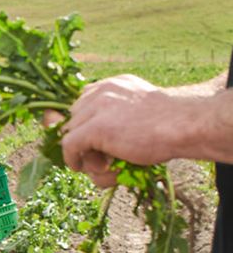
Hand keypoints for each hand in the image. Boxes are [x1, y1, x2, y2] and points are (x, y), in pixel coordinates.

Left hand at [59, 74, 180, 187]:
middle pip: (74, 120)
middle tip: (102, 157)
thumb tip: (92, 140)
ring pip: (72, 134)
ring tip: (105, 165)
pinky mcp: (95, 127)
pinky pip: (69, 146)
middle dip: (83, 140)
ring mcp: (96, 108)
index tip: (89, 143)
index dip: (82, 126)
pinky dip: (72, 160)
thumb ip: (116, 116)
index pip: (80, 104)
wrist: (184, 125)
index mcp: (112, 85)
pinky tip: (85, 167)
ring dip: (84, 153)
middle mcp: (101, 91)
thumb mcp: (137, 112)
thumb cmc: (169, 124)